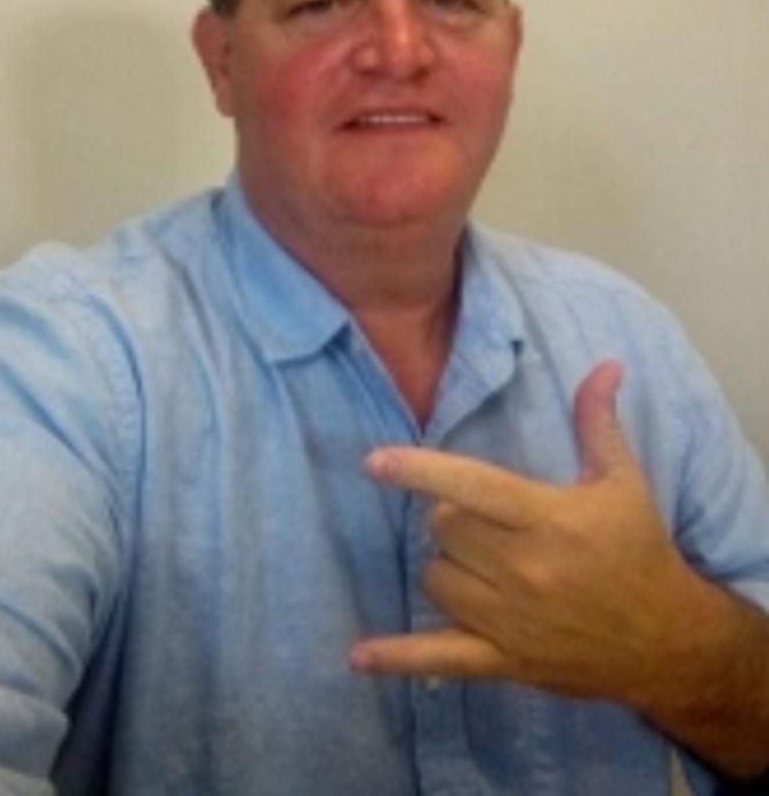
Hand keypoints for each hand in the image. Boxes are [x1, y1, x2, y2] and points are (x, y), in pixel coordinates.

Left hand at [350, 360, 695, 704]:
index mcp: (548, 519)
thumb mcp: (623, 482)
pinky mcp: (504, 660)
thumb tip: (605, 365)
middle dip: (451, 516)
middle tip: (486, 520)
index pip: (473, 487)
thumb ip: (598, 422)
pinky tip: (359, 656)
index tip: (374, 461)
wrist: (666, 641)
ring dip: (445, 565)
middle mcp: (523, 570)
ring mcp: (510, 620)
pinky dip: (399, 658)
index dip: (420, 472)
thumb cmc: (640, 551)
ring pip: (436, 579)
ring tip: (481, 563)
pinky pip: (440, 659)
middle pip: (444, 529)